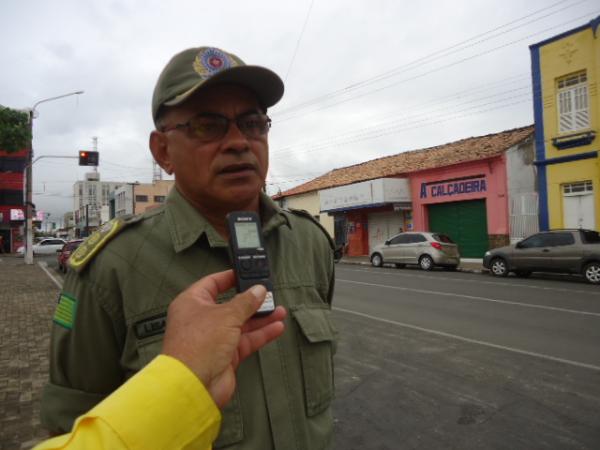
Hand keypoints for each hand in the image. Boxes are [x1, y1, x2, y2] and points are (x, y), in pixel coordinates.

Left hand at [161, 270, 286, 407]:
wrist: (193, 386)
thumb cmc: (197, 346)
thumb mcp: (226, 315)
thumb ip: (245, 302)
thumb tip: (258, 290)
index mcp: (192, 303)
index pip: (212, 283)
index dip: (230, 277)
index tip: (247, 273)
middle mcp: (202, 320)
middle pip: (231, 304)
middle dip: (251, 301)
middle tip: (269, 294)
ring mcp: (214, 339)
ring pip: (242, 324)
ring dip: (261, 318)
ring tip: (279, 310)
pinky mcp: (226, 356)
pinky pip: (247, 340)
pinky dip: (261, 334)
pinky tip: (276, 327)